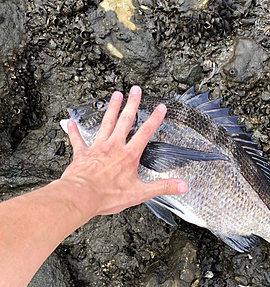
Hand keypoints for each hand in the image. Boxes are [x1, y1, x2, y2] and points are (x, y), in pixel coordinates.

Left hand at [60, 86, 187, 217]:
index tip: (160, 107)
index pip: (145, 132)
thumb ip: (162, 187)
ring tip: (116, 95)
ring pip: (106, 123)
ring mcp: (97, 148)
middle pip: (125, 120)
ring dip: (111, 108)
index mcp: (128, 155)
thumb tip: (182, 186)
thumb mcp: (140, 193)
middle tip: (135, 90)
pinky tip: (71, 122)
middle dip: (132, 104)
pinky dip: (74, 131)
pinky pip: (78, 140)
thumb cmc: (108, 195)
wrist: (82, 196)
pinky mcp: (82, 154)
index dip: (154, 119)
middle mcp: (114, 147)